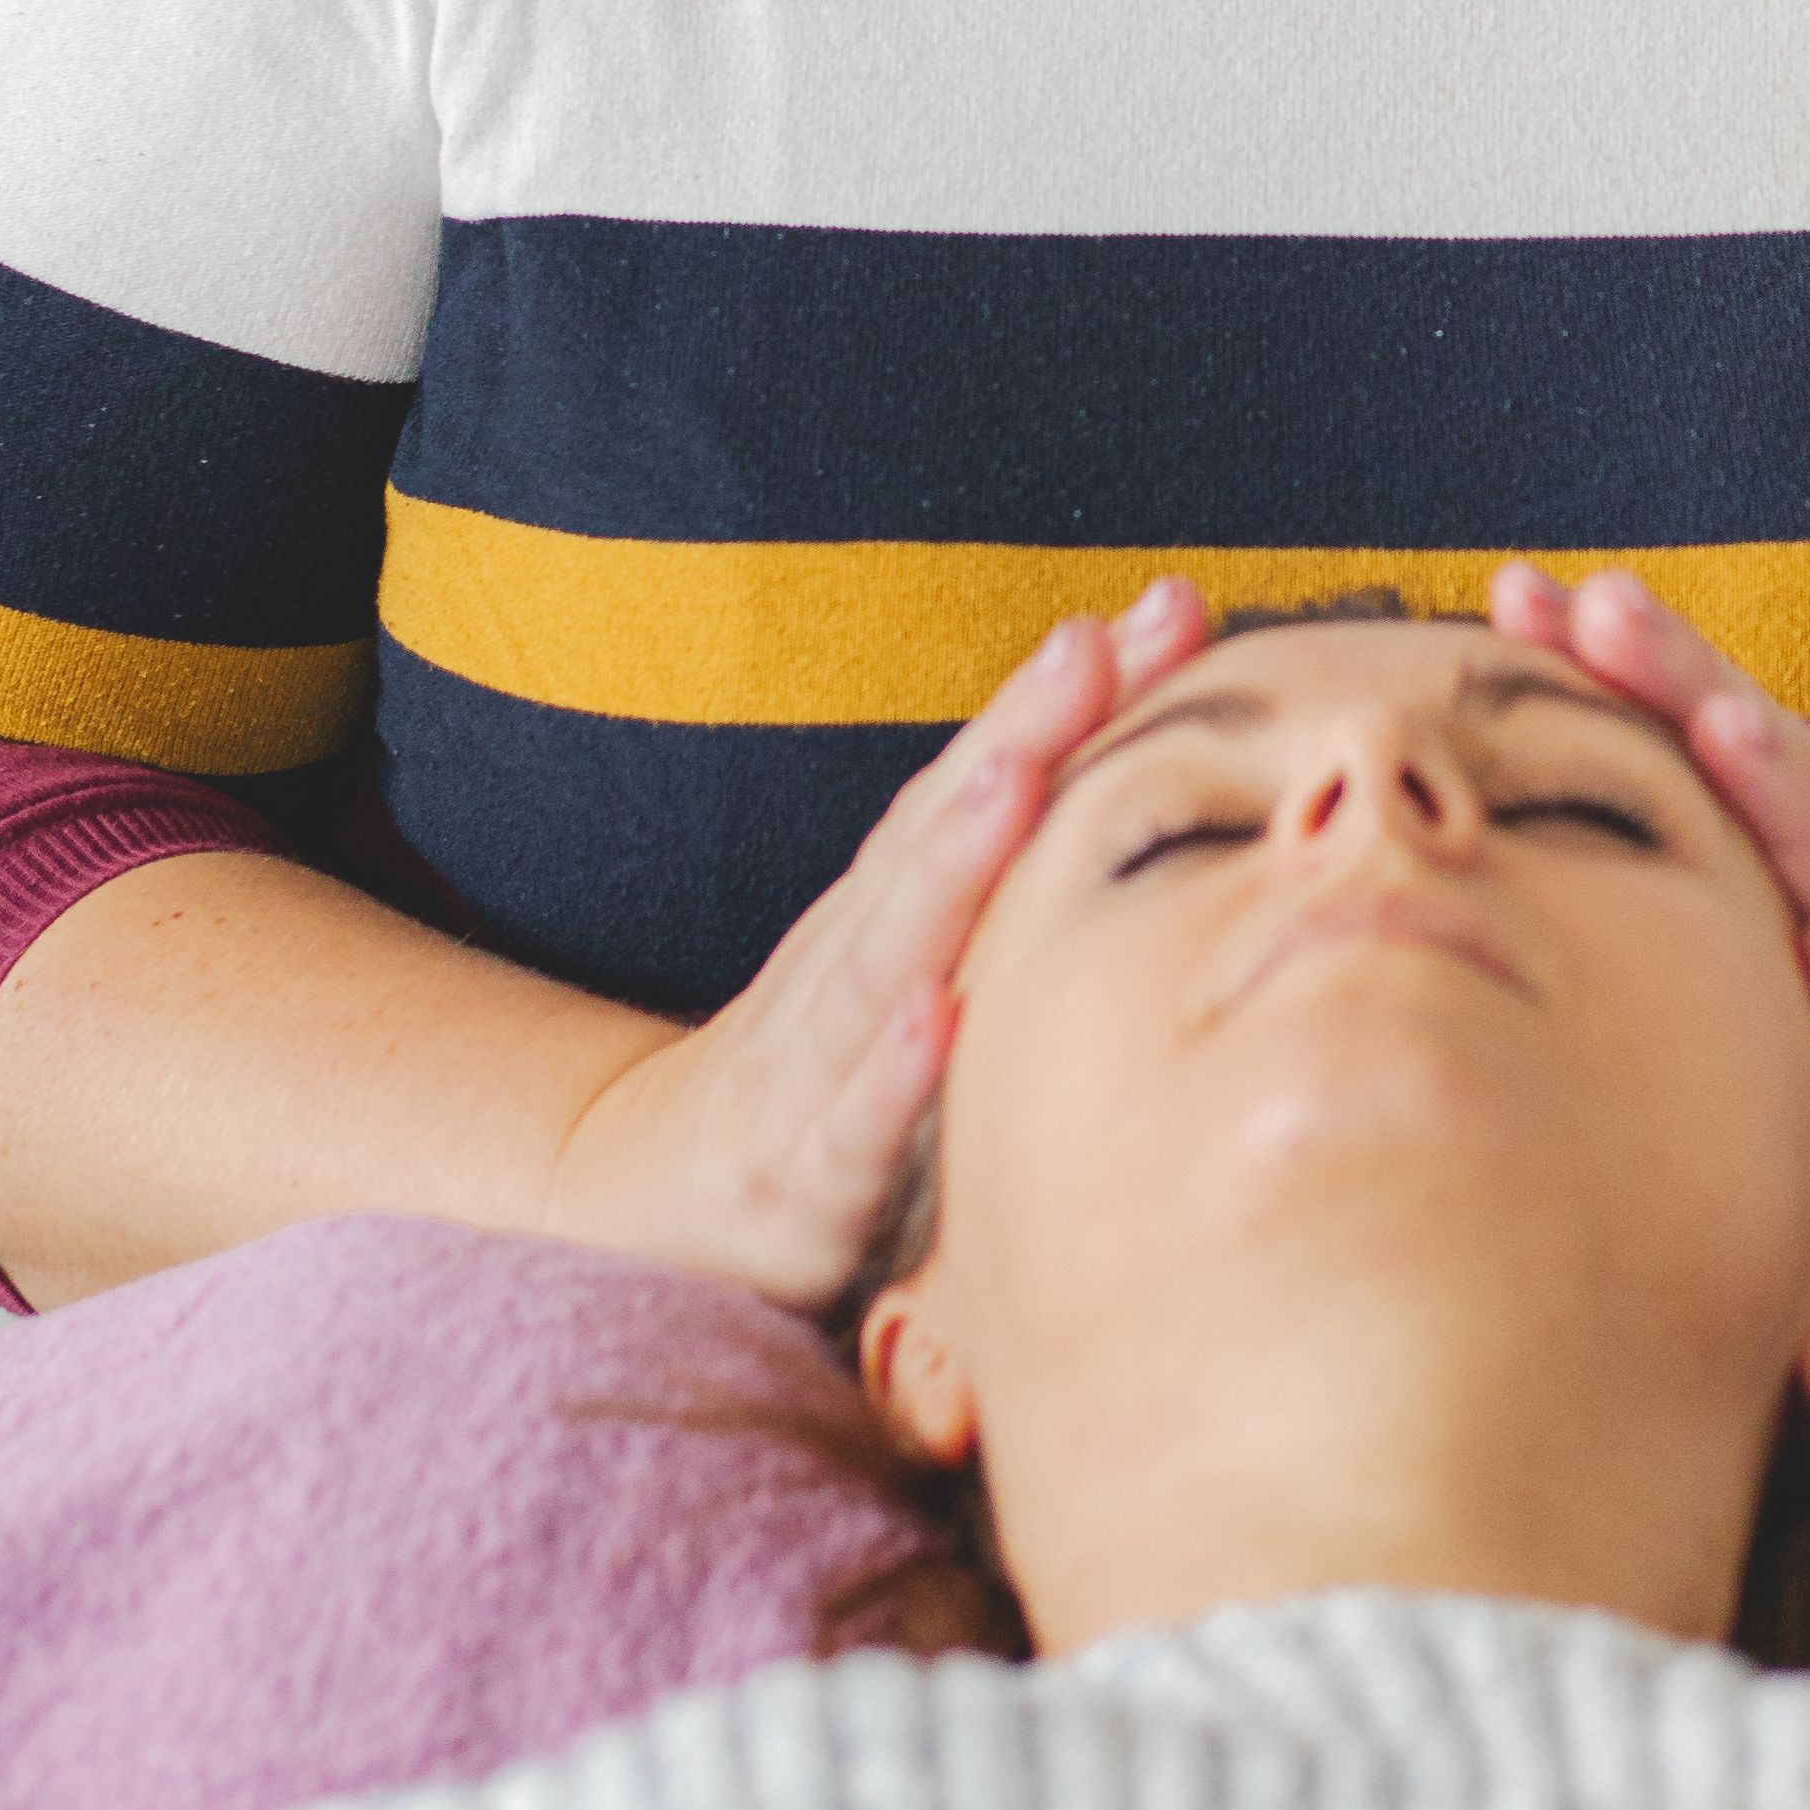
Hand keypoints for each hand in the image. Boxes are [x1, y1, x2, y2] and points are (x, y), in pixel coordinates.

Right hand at [530, 581, 1211, 1310]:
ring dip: (951, 860)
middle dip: (1019, 732)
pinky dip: (893, 1073)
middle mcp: (853, 963)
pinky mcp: (795, 1184)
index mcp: (893, 911)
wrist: (643, 1201)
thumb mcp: (915, 974)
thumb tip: (1166, 800)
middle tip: (1089, 644)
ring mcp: (813, 1067)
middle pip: (937, 836)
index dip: (1067, 697)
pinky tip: (937, 1015)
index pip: (985, 782)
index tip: (1164, 608)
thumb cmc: (818, 1074)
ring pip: (886, 953)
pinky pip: (850, 1127)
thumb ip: (1012, 891)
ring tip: (1014, 774)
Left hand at [1491, 567, 1809, 1289]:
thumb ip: (1648, 873)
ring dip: (1785, 796)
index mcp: (1792, 856)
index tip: (1520, 590)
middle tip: (1608, 607)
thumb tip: (1474, 816)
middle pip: (1771, 768)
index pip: (1706, 732)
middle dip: (1688, 680)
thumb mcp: (1743, 953)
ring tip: (1722, 726)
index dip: (1621, 660)